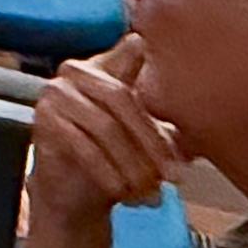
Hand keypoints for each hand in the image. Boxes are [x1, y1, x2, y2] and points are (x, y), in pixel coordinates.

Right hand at [29, 36, 183, 232]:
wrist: (73, 191)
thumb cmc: (114, 155)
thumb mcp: (146, 131)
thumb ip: (163, 111)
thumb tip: (203, 110)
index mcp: (105, 63)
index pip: (134, 53)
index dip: (154, 63)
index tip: (177, 88)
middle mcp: (75, 70)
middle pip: (122, 99)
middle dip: (152, 141)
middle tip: (175, 176)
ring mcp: (56, 93)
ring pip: (105, 127)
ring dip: (133, 166)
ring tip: (152, 194)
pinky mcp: (43, 121)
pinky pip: (83, 148)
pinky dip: (109, 174)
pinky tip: (126, 195)